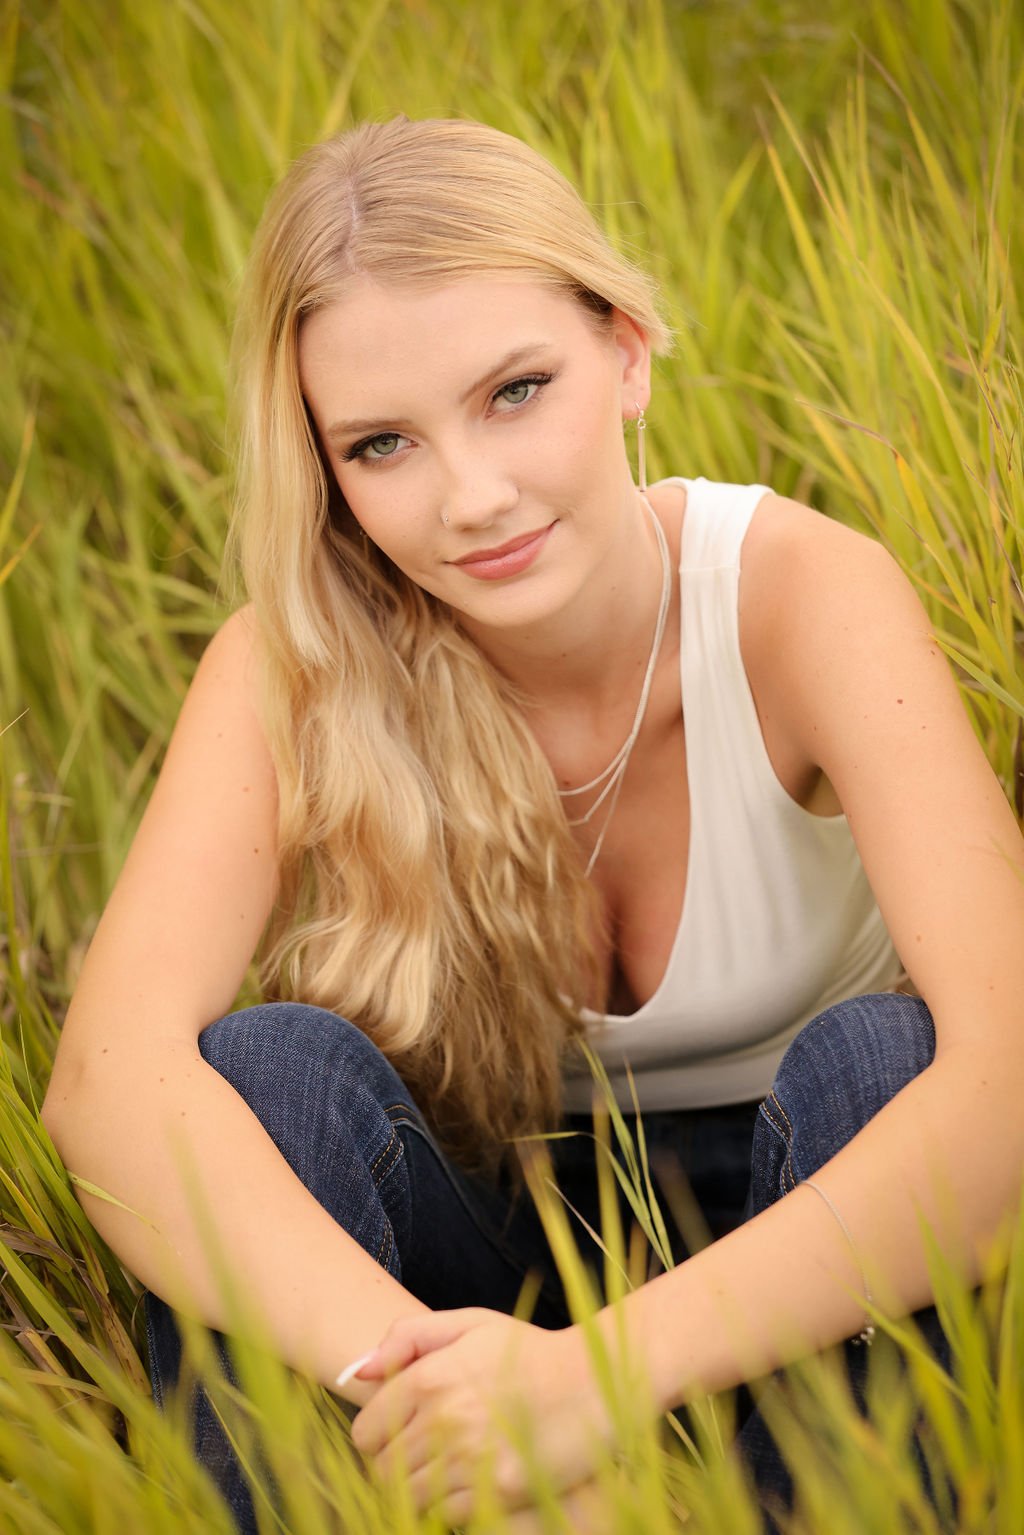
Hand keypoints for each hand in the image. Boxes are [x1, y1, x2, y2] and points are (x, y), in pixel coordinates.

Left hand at [347, 1308, 626, 1522]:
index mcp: (430, 1377)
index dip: (378, 1438)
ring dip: (420, 1491)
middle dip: (395, 1467)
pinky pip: (448, 1515)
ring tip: (445, 1472)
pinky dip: (452, 1507)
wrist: (593, 1382)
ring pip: (410, 1498)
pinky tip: (471, 1485)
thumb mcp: (471, 1325)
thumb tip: (357, 1370)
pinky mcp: (500, 1489)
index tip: (399, 1435)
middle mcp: (444, 1418)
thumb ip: (409, 1337)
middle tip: (423, 1456)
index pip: (366, 1432)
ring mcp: (471, 1457)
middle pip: (382, 1471)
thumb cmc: (529, 1351)